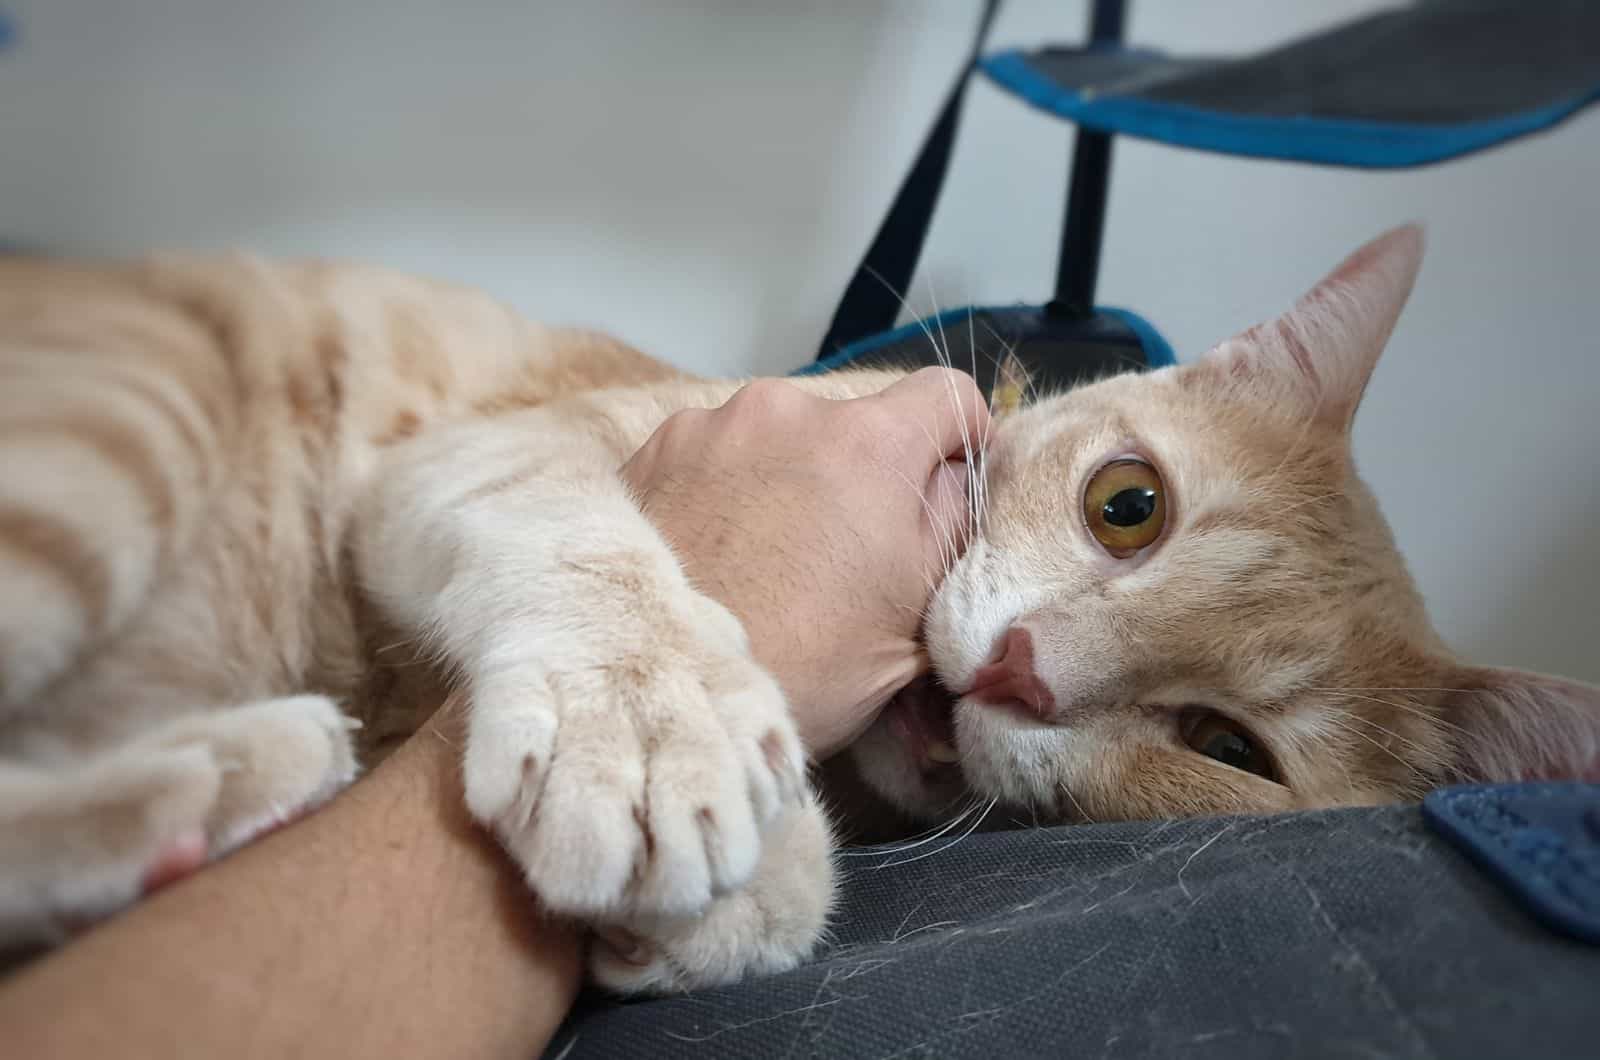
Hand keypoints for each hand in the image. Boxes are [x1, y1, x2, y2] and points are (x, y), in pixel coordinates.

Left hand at [621, 368, 987, 758]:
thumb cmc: (805, 667)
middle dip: (861, 471)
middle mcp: (790, 410)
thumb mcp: (917, 611)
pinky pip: (714, 452)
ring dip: (787, 476)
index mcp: (871, 442)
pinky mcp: (653, 449)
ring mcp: (713, 424)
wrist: (670, 691)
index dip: (957, 440)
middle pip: (854, 420)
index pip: (946, 394)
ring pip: (779, 435)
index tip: (944, 485)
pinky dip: (723, 487)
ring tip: (766, 557)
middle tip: (842, 550)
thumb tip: (954, 472)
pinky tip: (715, 552)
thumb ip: (952, 520)